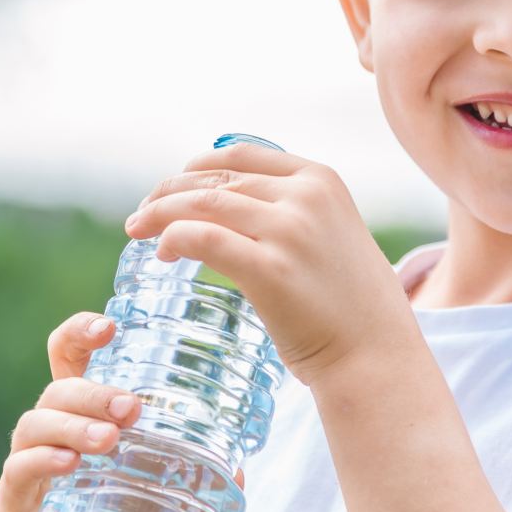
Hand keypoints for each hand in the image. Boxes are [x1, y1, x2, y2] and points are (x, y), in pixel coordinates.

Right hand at [0, 311, 244, 511]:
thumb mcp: (154, 490)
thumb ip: (191, 474)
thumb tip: (242, 470)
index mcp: (79, 412)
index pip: (68, 355)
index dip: (81, 332)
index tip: (110, 327)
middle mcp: (48, 430)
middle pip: (59, 388)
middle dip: (96, 391)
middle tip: (133, 408)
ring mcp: (25, 463)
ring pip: (37, 423)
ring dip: (74, 425)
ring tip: (109, 440)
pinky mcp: (12, 502)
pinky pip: (19, 470)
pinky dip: (42, 461)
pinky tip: (68, 464)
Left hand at [123, 141, 416, 385]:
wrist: (375, 357)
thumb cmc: (350, 306)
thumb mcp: (332, 235)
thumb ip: (294, 213)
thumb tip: (231, 208)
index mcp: (321, 179)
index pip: (241, 154)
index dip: (195, 167)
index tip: (171, 186)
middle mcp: (306, 195)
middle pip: (216, 178)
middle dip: (168, 192)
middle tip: (142, 215)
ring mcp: (289, 230)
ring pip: (203, 203)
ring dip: (160, 213)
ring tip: (137, 230)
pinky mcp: (271, 269)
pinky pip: (204, 239)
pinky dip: (173, 238)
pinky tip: (160, 252)